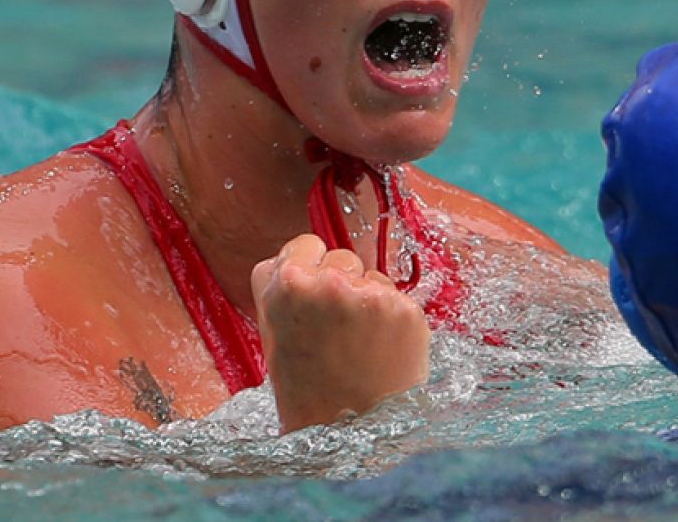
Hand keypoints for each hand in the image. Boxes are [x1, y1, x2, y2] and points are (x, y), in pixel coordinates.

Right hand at [251, 233, 429, 432]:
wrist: (350, 433)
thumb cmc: (306, 387)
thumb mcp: (273, 331)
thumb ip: (284, 285)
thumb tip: (305, 255)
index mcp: (286, 284)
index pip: (306, 244)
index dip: (311, 268)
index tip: (314, 292)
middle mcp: (328, 282)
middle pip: (342, 257)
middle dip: (341, 283)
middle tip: (335, 329)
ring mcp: (369, 294)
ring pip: (371, 277)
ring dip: (367, 300)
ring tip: (357, 345)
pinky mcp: (404, 309)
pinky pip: (395, 299)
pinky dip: (391, 320)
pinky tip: (380, 350)